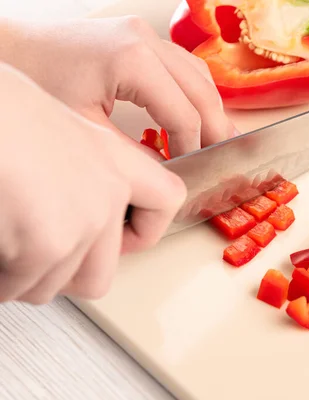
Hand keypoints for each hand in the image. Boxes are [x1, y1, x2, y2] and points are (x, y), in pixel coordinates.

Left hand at [0, 15, 236, 157]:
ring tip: (215, 140)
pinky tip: (195, 114)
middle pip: (203, 91)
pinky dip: (195, 93)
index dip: (193, 147)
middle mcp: (146, 40)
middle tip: (222, 158)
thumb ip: (133, 153)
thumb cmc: (36, 81)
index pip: (184, 114)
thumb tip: (165, 173)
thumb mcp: (85, 127)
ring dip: (210, 109)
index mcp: (134, 59)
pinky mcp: (139, 37)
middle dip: (215, 129)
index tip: (190, 172)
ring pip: (199, 75)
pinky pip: (184, 66)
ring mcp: (145, 34)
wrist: (7, 47)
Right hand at [0, 64, 185, 303]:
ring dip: (23, 276)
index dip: (142, 231)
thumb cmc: (1, 115)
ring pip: (54, 285)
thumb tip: (71, 199)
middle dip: (61, 277)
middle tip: (33, 260)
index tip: (121, 239)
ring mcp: (85, 220)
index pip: (166, 200)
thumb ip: (82, 169)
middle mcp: (108, 190)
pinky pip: (19, 287)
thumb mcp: (56, 127)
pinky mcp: (51, 243)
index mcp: (112, 156)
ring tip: (5, 239)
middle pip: (100, 273)